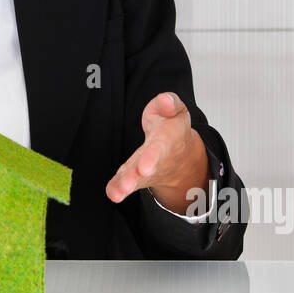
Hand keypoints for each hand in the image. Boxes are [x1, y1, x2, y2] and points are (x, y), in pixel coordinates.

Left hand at [105, 92, 208, 212]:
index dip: (151, 158)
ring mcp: (144, 168)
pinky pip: (124, 182)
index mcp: (167, 140)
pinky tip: (112, 193)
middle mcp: (156, 158)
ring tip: (118, 191)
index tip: (144, 168)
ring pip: (136, 178)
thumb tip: (165, 99)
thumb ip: (170, 103)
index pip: (159, 148)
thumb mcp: (176, 110)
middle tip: (127, 184)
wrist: (180, 155)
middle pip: (146, 167)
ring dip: (126, 184)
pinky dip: (118, 188)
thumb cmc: (173, 128)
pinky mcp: (134, 174)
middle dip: (137, 175)